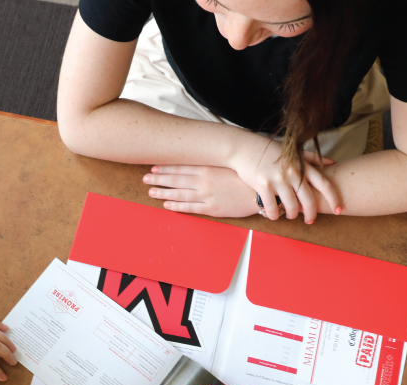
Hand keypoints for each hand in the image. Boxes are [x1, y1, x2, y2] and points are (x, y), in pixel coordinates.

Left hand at [144, 165, 259, 217]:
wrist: (260, 192)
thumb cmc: (246, 176)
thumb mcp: (229, 163)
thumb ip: (214, 161)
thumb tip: (202, 155)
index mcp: (208, 168)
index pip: (182, 166)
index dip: (166, 166)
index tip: (154, 165)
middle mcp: (204, 181)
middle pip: (176, 179)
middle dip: (159, 178)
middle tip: (145, 178)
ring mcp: (206, 195)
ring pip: (179, 193)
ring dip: (163, 192)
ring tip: (151, 192)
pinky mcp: (211, 208)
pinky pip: (190, 207)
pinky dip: (176, 206)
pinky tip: (166, 204)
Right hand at [230, 138, 340, 222]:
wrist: (243, 147)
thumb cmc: (268, 150)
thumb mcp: (292, 151)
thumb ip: (312, 159)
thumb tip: (333, 162)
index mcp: (302, 164)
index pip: (324, 184)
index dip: (334, 198)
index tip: (339, 210)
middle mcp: (293, 172)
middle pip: (309, 200)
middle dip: (311, 214)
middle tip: (309, 221)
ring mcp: (278, 179)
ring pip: (291, 206)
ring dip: (291, 215)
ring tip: (288, 215)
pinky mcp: (263, 185)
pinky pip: (272, 208)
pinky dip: (274, 215)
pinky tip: (273, 215)